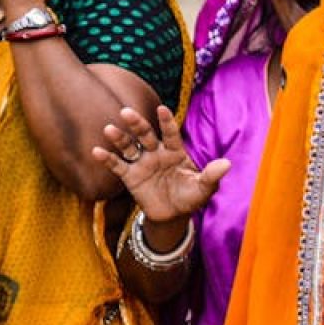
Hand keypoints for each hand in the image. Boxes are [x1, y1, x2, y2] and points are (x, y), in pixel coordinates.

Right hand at [92, 106, 229, 222]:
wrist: (173, 215)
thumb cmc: (191, 197)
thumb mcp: (204, 188)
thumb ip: (212, 175)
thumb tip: (227, 164)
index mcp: (175, 151)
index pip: (170, 133)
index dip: (166, 122)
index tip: (162, 110)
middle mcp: (156, 153)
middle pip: (145, 135)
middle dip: (137, 124)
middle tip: (126, 112)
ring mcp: (142, 163)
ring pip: (129, 147)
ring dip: (119, 139)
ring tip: (109, 129)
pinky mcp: (130, 177)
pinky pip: (118, 166)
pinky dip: (107, 159)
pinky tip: (96, 151)